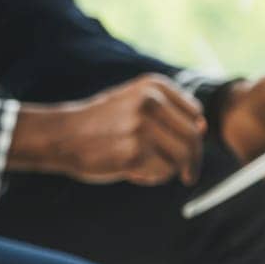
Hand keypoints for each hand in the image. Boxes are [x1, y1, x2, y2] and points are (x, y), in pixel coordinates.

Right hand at [10, 74, 206, 186]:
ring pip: (180, 158)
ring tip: (145, 170)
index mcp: (153, 85)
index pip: (195, 114)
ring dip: (169, 170)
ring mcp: (142, 127)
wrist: (60, 136)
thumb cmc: (98, 123)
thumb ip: (167, 110)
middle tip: (188, 175)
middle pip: (193, 138)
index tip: (184, 150)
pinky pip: (162, 172)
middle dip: (192, 161)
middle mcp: (151, 102)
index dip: (192, 135)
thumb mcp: (131, 102)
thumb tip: (203, 127)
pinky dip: (152, 177)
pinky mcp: (134, 152)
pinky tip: (132, 173)